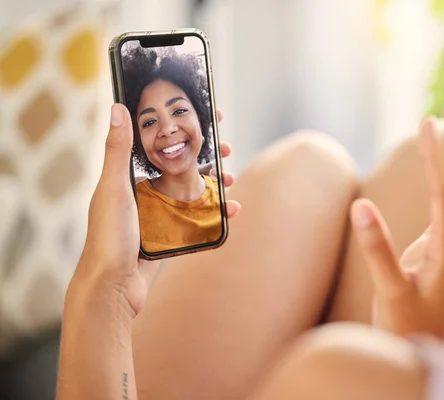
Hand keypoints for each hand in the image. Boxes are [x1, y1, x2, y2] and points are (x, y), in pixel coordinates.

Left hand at [74, 104, 240, 316]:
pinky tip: (230, 211)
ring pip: (192, 191)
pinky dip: (214, 213)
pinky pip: (196, 218)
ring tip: (230, 179)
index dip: (181, 130)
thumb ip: (118, 151)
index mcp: (128, 178)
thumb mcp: (115, 189)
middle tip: (227, 149)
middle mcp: (143, 193)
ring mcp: (157, 215)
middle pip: (181, 166)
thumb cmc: (108, 237)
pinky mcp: (169, 235)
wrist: (112, 288)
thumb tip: (118, 108)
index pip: (159, 144)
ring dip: (214, 183)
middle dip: (206, 156)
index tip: (203, 118)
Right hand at [350, 118, 443, 339]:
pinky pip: (443, 214)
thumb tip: (360, 206)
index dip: (438, 158)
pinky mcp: (435, 255)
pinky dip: (439, 189)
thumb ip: (377, 250)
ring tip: (440, 139)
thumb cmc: (406, 329)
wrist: (417, 352)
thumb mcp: (389, 290)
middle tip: (440, 120)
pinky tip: (436, 179)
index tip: (431, 123)